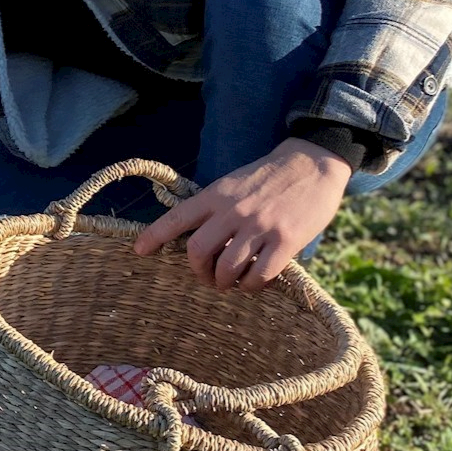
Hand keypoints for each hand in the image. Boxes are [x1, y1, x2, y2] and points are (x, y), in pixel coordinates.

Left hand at [131, 139, 352, 291]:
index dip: (154, 235)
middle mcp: (233, 211)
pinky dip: (251, 286)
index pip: (177, 217)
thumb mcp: (233, 184)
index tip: (139, 250)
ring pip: (227, 268)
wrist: (312, 163)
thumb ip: (214, 208)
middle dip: (198, 271)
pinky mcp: (285, 241)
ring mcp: (259, 226)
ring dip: (224, 283)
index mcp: (217, 195)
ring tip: (229, 283)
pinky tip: (253, 283)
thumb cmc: (268, 178)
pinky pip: (259, 275)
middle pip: (198, 251)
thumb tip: (196, 241)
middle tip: (206, 277)